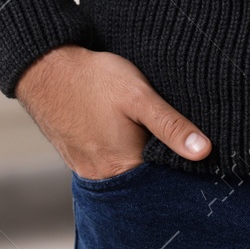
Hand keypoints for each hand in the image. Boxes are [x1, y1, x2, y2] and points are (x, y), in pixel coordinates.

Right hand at [15, 44, 211, 179]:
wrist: (46, 67)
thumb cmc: (94, 79)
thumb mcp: (140, 96)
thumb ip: (171, 125)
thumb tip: (203, 151)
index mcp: (122, 165)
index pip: (161, 181)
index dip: (178, 166)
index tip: (192, 149)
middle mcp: (102, 174)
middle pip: (141, 178)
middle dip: (157, 161)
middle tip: (165, 134)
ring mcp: (85, 167)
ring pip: (122, 170)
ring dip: (136, 155)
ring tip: (143, 130)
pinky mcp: (76, 155)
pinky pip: (104, 162)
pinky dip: (117, 151)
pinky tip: (121, 131)